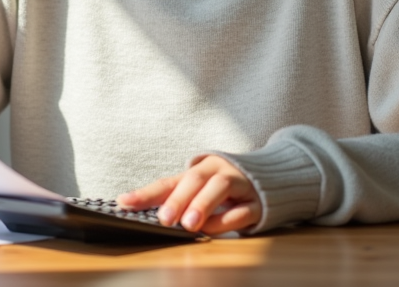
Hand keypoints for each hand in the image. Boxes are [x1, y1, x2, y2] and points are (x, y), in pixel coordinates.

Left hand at [118, 155, 260, 234]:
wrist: (274, 180)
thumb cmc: (226, 187)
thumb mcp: (200, 190)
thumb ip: (175, 198)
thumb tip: (142, 211)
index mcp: (200, 168)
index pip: (169, 180)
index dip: (146, 193)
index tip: (124, 203)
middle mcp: (219, 171)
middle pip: (196, 178)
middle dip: (178, 198)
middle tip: (164, 218)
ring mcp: (240, 185)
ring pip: (220, 187)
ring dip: (202, 204)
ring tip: (188, 224)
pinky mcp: (257, 203)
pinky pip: (241, 210)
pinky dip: (225, 220)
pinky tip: (211, 229)